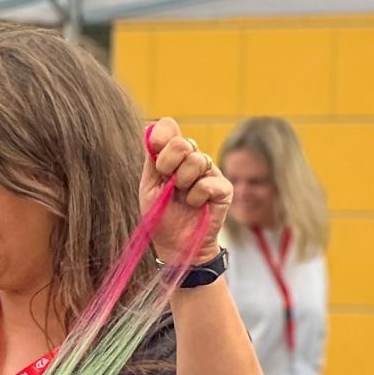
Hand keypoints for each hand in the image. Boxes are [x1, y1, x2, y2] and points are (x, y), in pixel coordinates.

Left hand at [142, 117, 232, 266]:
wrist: (175, 245)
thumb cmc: (161, 217)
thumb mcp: (150, 188)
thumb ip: (152, 161)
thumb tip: (149, 129)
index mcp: (172, 157)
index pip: (169, 128)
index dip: (163, 134)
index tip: (155, 147)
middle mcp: (192, 161)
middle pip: (183, 142)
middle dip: (169, 163)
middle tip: (168, 182)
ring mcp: (210, 173)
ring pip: (197, 160)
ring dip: (183, 182)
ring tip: (182, 197)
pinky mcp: (224, 188)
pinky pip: (209, 182)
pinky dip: (196, 196)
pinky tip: (195, 205)